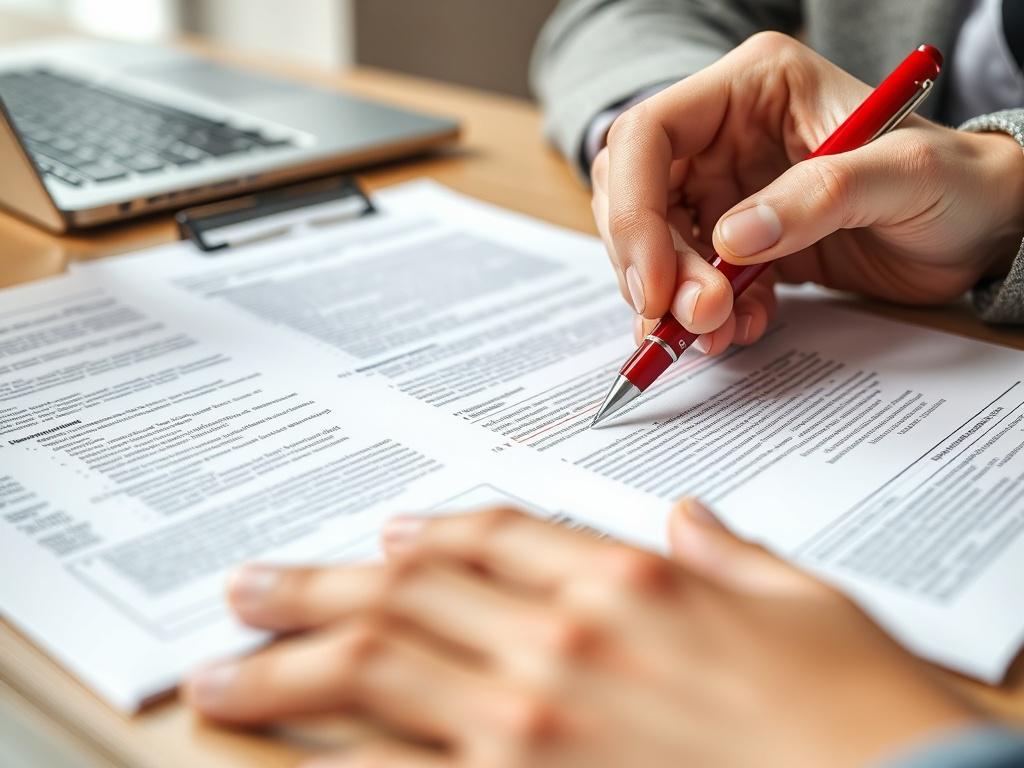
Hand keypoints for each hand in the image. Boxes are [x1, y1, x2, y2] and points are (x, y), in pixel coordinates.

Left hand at [185, 503, 975, 766]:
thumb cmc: (858, 708)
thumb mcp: (802, 601)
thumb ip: (726, 553)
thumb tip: (683, 520)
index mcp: (630, 577)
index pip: (498, 535)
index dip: (431, 534)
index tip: (385, 538)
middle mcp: (566, 637)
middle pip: (407, 594)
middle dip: (313, 590)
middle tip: (247, 586)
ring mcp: (536, 720)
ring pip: (378, 673)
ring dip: (289, 666)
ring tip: (222, 665)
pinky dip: (339, 753)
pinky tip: (285, 746)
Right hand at [591, 32, 1023, 354]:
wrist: (979, 229)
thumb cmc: (958, 181)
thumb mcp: (906, 173)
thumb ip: (820, 196)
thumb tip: (729, 239)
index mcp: (752, 88)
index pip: (648, 136)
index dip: (634, 210)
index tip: (656, 284)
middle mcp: (725, 134)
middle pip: (637, 197)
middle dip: (653, 265)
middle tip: (695, 318)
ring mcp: (726, 188)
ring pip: (654, 245)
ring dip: (671, 299)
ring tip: (716, 332)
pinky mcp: (736, 240)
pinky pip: (690, 279)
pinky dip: (703, 313)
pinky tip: (739, 328)